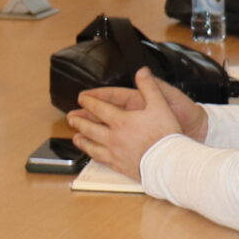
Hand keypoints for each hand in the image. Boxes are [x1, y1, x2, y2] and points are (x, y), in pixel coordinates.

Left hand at [66, 69, 203, 175]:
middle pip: (90, 128)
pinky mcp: (119, 166)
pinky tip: (92, 155)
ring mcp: (114, 153)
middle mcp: (113, 137)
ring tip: (75, 137)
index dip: (89, 101)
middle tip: (70, 117)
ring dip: (82, 140)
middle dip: (79, 121)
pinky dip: (93, 156)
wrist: (168, 163)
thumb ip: (149, 87)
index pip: (99, 108)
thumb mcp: (159, 105)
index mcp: (121, 121)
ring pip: (92, 146)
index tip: (81, 98)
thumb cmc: (165, 135)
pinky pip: (101, 160)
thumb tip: (142, 72)